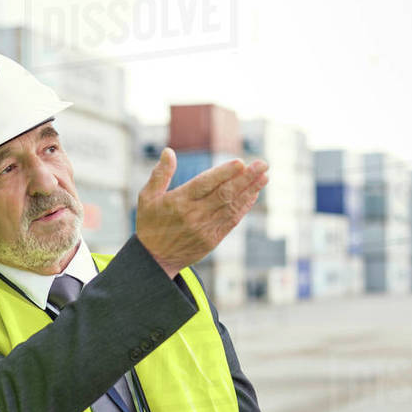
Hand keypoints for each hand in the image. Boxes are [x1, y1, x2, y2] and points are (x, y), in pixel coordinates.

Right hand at [135, 148, 268, 277]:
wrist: (154, 260)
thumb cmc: (150, 223)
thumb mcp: (147, 197)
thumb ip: (160, 174)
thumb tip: (169, 151)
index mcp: (178, 202)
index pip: (205, 185)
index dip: (224, 173)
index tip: (241, 162)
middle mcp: (194, 215)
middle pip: (224, 194)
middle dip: (246, 178)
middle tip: (263, 164)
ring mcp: (205, 229)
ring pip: (232, 207)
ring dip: (250, 191)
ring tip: (264, 176)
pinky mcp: (212, 240)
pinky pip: (232, 221)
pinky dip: (244, 207)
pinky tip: (254, 194)